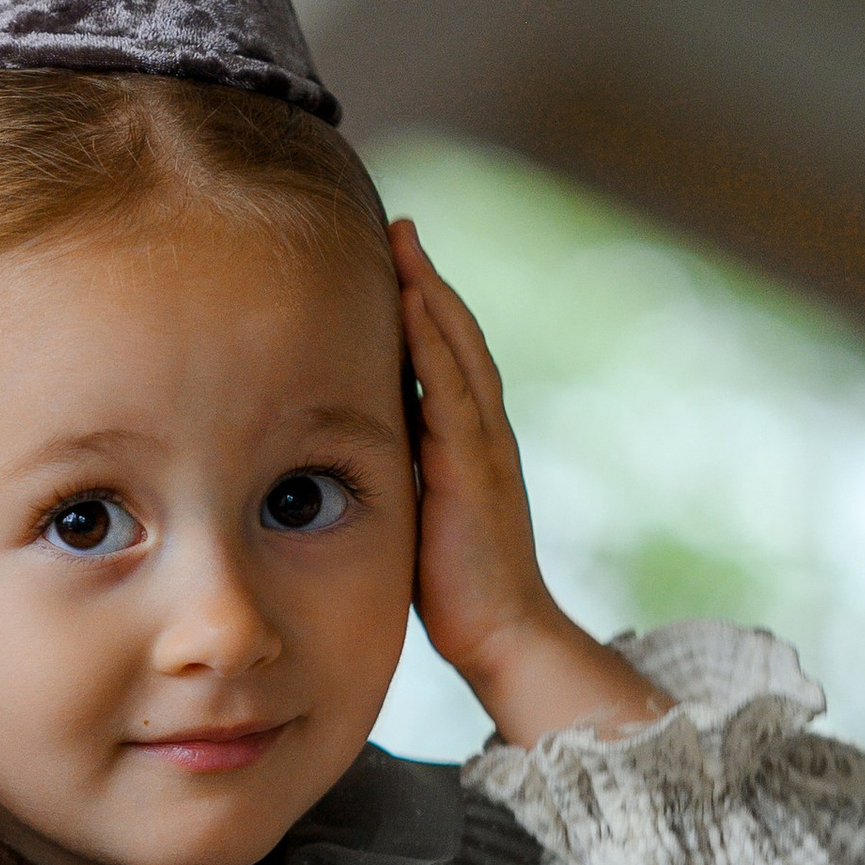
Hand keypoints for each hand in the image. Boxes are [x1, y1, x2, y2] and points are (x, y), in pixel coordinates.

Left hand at [394, 221, 666, 745]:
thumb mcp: (423, 518)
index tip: (397, 263)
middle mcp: (483, 435)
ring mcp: (483, 448)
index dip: (426, 309)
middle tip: (400, 228)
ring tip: (405, 247)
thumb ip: (406, 480)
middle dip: (428, 281)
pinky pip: (452, 391)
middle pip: (457, 338)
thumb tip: (359, 458)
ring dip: (432, 295)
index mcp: (470, 445)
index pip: (448, 360)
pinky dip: (434, 344)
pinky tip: (414, 306)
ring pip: (459, 353)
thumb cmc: (458, 590)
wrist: (505, 636)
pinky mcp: (471, 470)